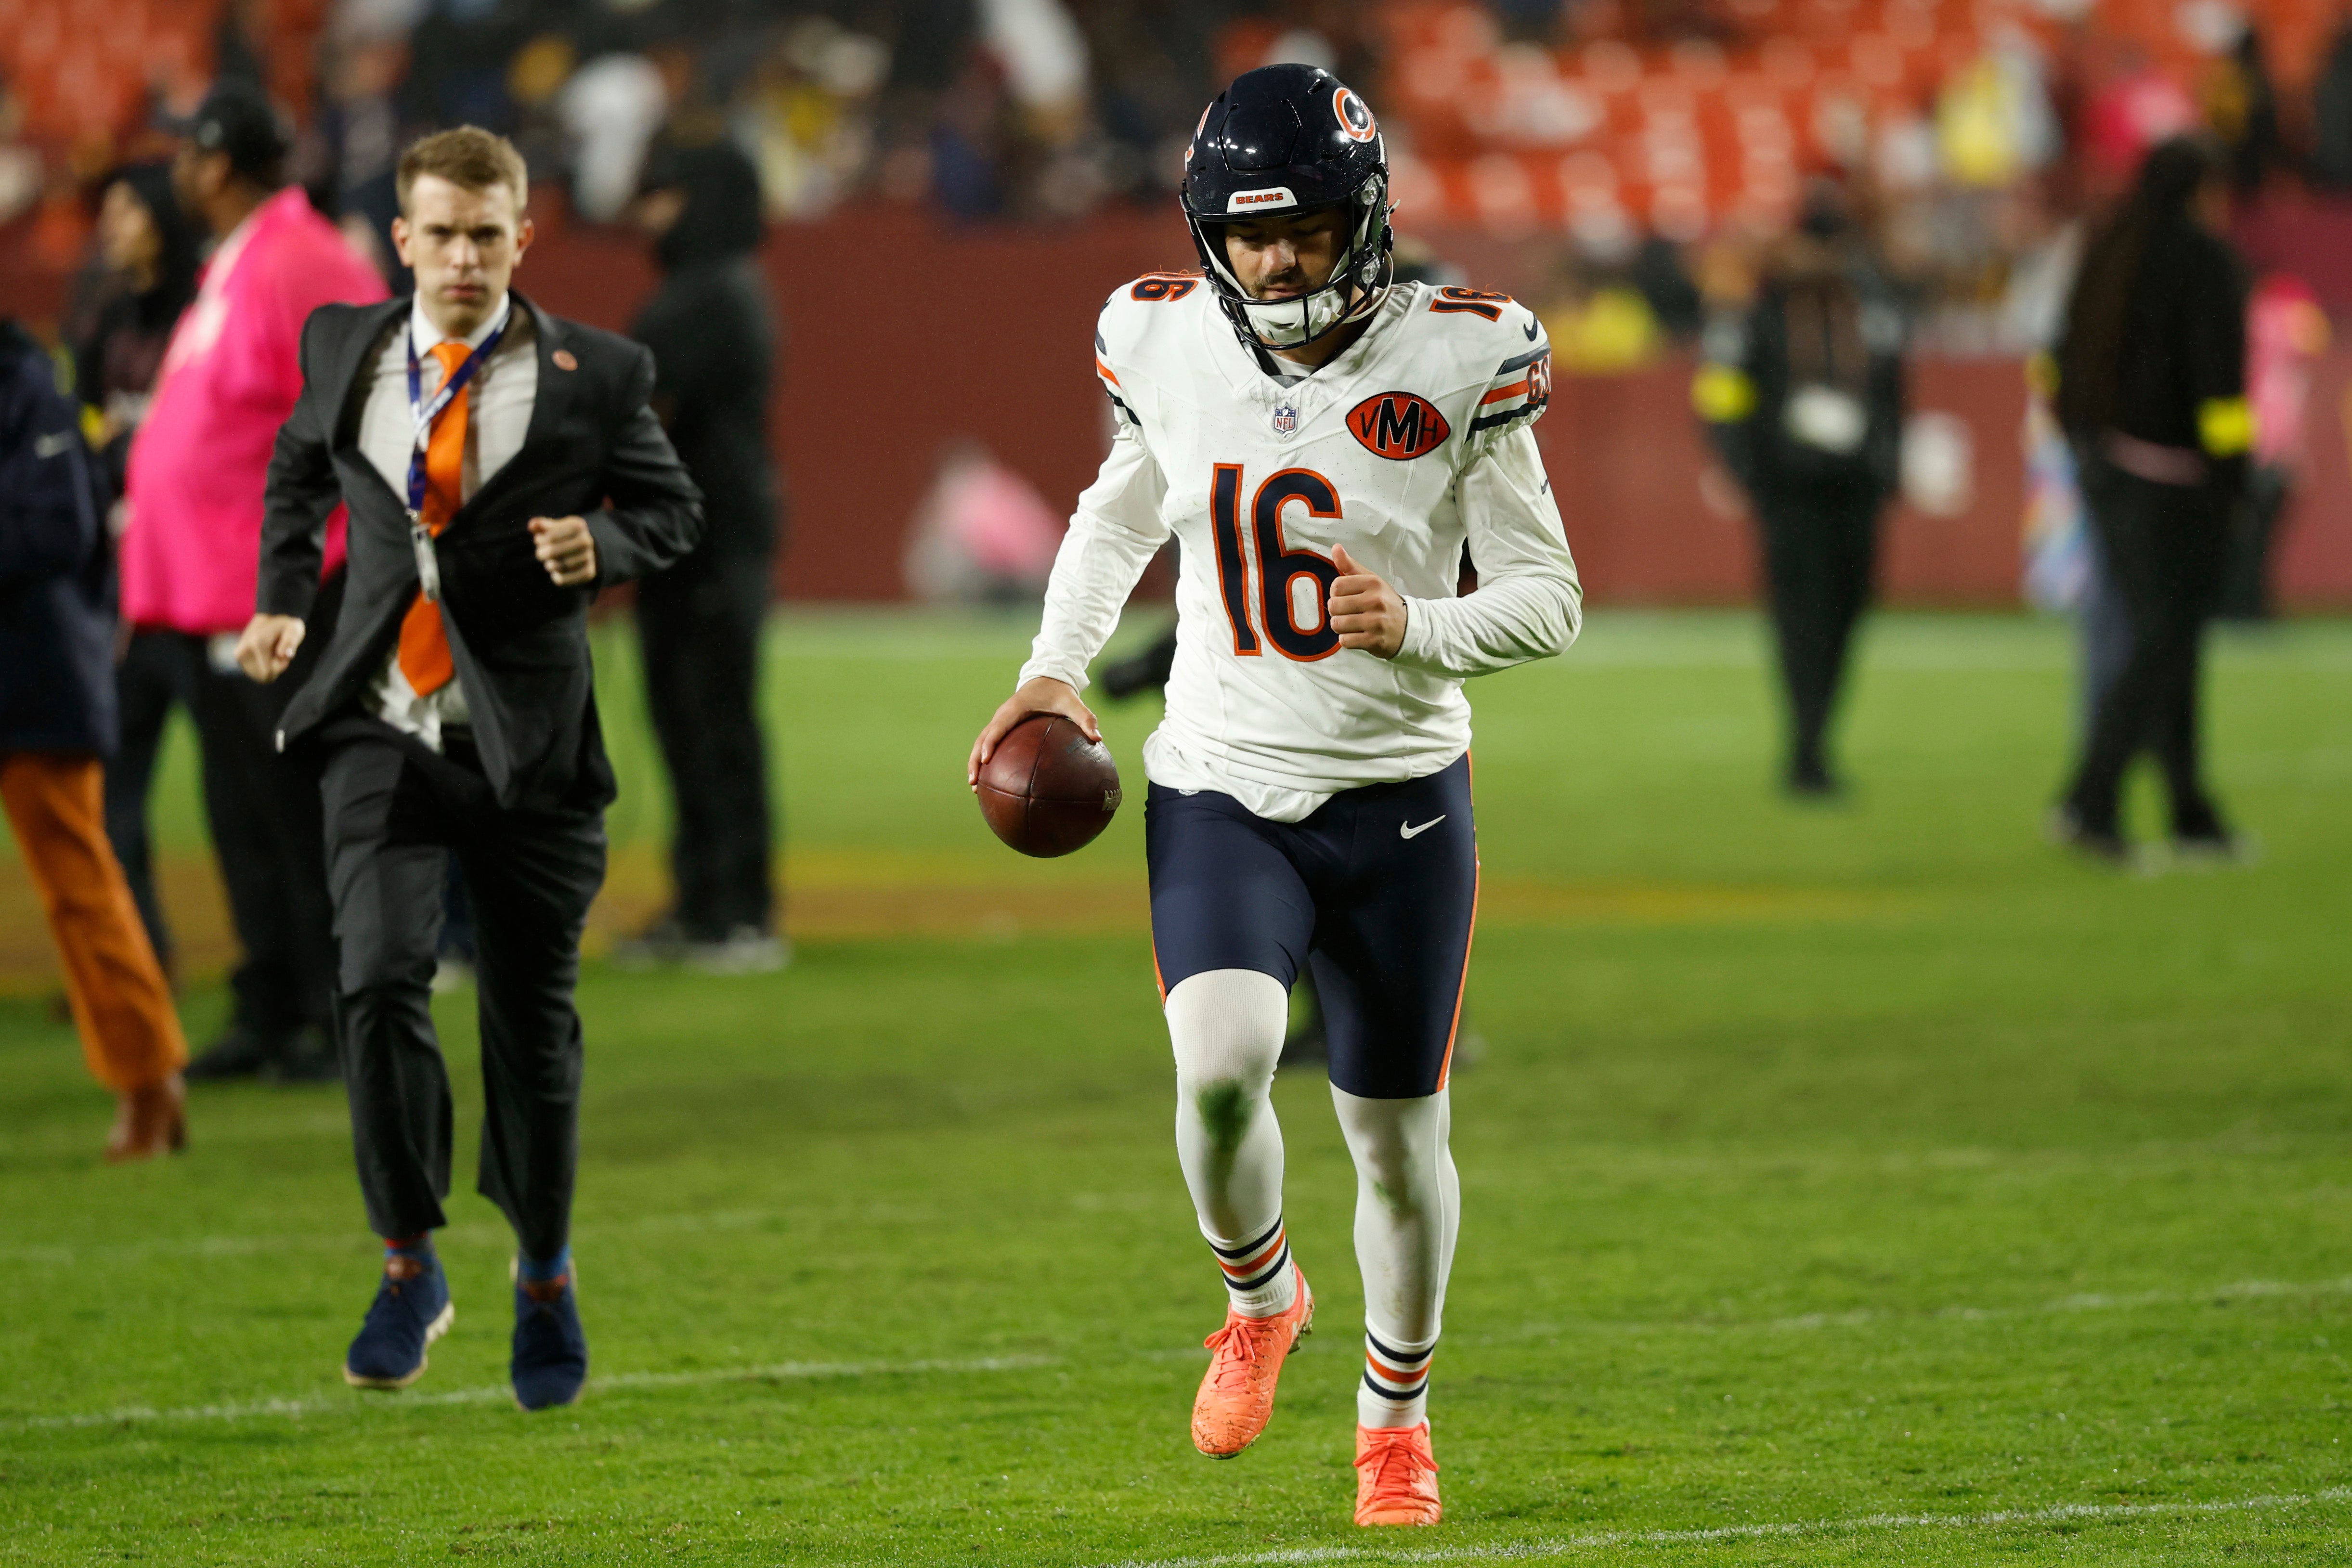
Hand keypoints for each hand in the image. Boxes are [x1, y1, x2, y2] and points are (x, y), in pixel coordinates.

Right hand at [235, 614, 305, 682]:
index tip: (284, 653)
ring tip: (271, 650)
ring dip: (268, 666)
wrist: (270, 617)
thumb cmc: (285, 626)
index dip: (281, 666)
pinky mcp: (238, 656)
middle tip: (278, 651)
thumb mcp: (295, 629)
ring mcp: (239, 654)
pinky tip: (265, 652)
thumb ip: (291, 641)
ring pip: (258, 674)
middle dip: (274, 667)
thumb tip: (283, 655)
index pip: (268, 673)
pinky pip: (253, 672)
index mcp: (257, 643)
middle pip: (263, 676)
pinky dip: (262, 665)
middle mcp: (244, 649)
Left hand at [530, 515, 596, 586]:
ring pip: (558, 566)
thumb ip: (541, 525)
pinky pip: (563, 579)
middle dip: (542, 553)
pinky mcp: (589, 573)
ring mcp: (589, 557)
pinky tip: (556, 573)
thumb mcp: (553, 527)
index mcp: (578, 526)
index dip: (540, 540)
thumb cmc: (563, 536)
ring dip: (549, 565)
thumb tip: (532, 525)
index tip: (538, 540)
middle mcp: (586, 541)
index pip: (551, 536)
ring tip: (549, 563)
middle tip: (539, 554)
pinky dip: (556, 577)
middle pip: (553, 551)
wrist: (586, 551)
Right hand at [968, 676, 1098, 788]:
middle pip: (981, 740)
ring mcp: (1000, 722)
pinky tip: (992, 781)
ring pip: (981, 743)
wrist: (1047, 678)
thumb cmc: (1058, 692)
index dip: (990, 744)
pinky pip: (991, 744)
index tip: (986, 760)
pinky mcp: (1003, 728)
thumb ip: (1085, 718)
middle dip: (975, 761)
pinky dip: (986, 761)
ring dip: (975, 763)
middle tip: (973, 782)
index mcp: (1014, 709)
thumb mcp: (1072, 702)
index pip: (997, 728)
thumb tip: (1098, 738)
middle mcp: (1002, 716)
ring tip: (974, 787)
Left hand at [1329, 544, 1407, 657]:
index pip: (1336, 586)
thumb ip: (1350, 565)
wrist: (1408, 628)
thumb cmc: (1384, 602)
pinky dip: (1347, 640)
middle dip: (1337, 611)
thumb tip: (1335, 548)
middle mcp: (1375, 601)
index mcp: (1373, 583)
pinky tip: (1358, 635)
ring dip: (1341, 627)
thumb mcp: (1370, 580)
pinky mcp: (1374, 641)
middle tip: (1349, 613)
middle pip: (1334, 606)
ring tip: (1352, 624)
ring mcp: (1375, 622)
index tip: (1346, 597)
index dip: (1336, 593)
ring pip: (1337, 624)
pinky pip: (1345, 641)